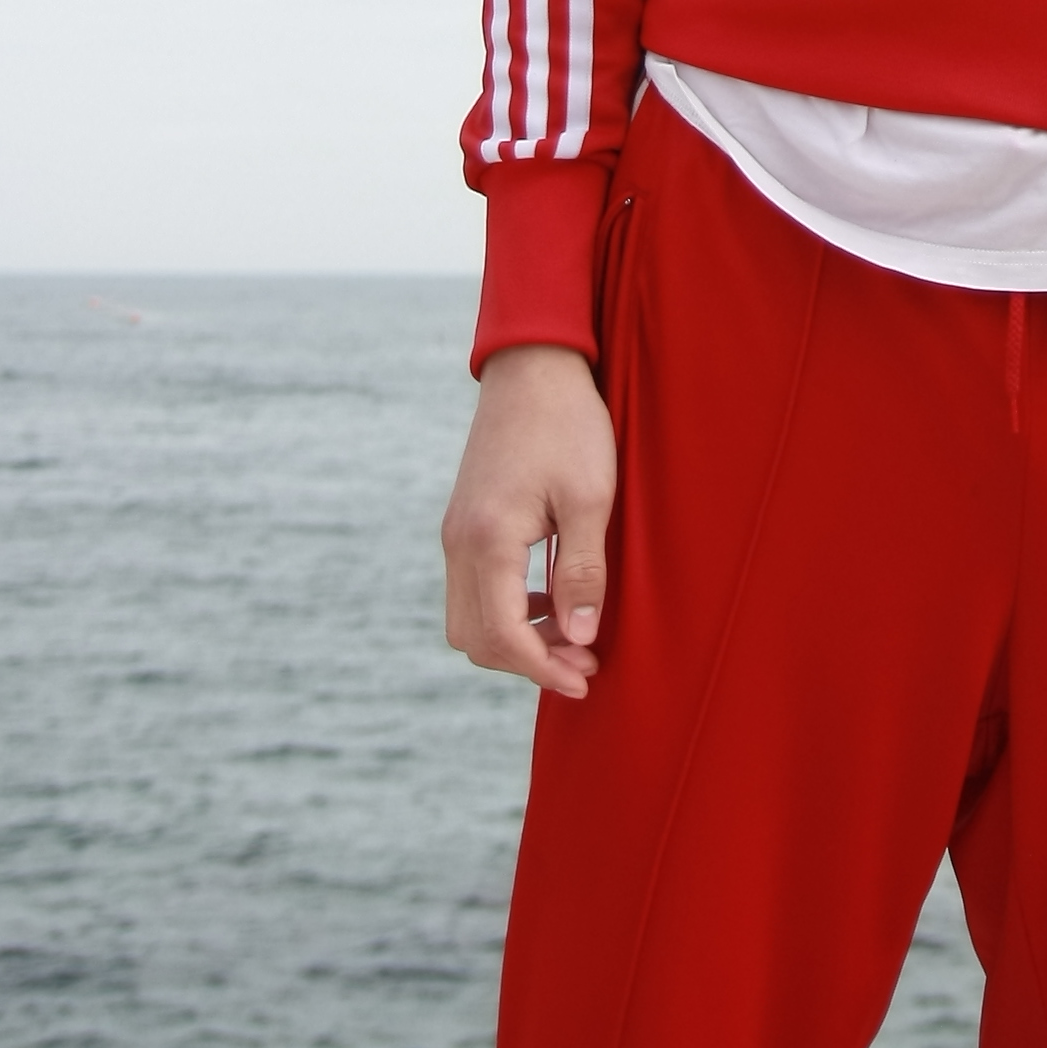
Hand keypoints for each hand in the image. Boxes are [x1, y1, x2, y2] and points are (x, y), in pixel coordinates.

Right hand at [442, 343, 617, 697]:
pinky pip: (471, 589)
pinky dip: (505, 611)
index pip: (502, 635)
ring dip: (514, 639)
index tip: (584, 680)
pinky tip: (551, 600)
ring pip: (467, 619)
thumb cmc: (569, 426)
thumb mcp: (591, 498)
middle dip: (527, 662)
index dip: (542, 669)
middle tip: (583, 664)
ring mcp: (455, 533)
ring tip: (571, 637)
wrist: (533, 367)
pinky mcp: (463, 523)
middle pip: (475, 638)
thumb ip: (583, 572)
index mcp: (488, 539)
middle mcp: (458, 542)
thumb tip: (579, 640)